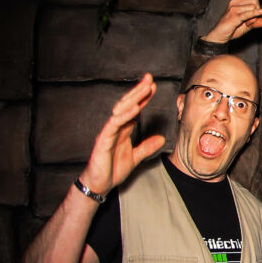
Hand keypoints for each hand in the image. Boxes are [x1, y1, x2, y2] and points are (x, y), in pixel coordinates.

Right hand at [78, 74, 165, 197]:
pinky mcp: (103, 141)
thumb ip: (147, 147)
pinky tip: (135, 108)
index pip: (135, 109)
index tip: (153, 86)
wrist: (100, 184)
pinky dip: (125, 116)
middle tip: (149, 79)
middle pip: (128, 105)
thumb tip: (161, 139)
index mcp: (123, 130)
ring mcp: (109, 133)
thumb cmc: (112, 169)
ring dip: (133, 99)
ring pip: (121, 111)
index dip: (143, 98)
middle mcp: (115, 128)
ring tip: (144, 88)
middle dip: (138, 91)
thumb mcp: (135, 157)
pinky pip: (114, 125)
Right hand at [201, 0, 261, 43]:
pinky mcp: (234, 15)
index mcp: (240, 1)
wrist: (219, 36)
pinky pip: (248, 13)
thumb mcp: (247, 26)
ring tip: (245, 24)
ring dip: (253, 18)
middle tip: (249, 21)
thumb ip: (255, 22)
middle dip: (256, 11)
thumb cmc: (232, 29)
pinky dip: (255, 14)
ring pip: (253, 8)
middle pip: (256, 1)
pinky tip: (260, 12)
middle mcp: (236, 1)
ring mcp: (234, 7)